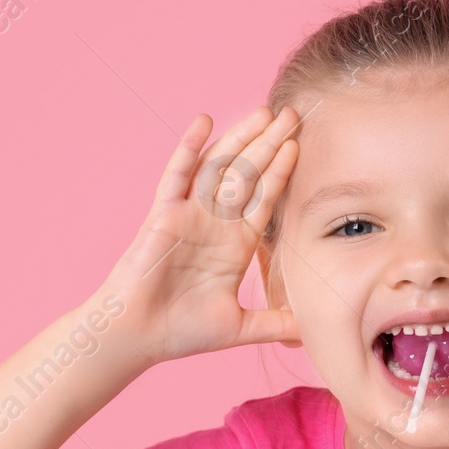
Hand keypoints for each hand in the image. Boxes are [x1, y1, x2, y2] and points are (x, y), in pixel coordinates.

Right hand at [94, 105, 302, 365]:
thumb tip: (310, 333)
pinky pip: (178, 174)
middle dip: (269, 144)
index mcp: (236, 244)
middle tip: (292, 114)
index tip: (300, 145)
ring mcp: (190, 214)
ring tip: (262, 112)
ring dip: (240, 139)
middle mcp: (216, 223)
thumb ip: (275, 323)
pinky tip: (204, 121)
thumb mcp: (241, 328)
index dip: (282, 172)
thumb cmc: (182, 332)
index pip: (265, 199)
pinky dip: (190, 148)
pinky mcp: (164, 213)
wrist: (138, 337)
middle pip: (248, 175)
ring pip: (219, 167)